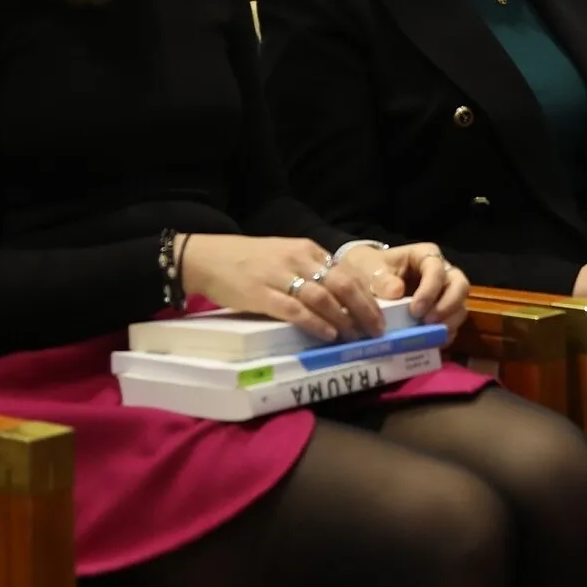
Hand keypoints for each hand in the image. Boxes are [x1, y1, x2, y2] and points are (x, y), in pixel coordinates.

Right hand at [179, 234, 386, 342]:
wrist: (206, 257)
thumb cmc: (247, 260)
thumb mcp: (284, 256)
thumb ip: (309, 271)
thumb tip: (338, 297)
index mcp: (307, 250)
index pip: (347, 272)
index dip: (367, 295)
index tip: (380, 314)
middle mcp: (298, 259)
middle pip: (342, 284)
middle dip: (364, 308)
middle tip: (376, 330)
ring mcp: (280, 276)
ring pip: (323, 298)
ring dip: (344, 319)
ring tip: (356, 336)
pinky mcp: (262, 294)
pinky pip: (296, 310)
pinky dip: (316, 323)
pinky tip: (328, 335)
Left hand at [338, 242, 471, 333]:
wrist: (365, 278)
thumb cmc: (371, 268)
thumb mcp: (370, 268)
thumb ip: (381, 279)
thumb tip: (396, 291)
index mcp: (425, 256)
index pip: (437, 268)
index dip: (430, 290)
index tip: (415, 310)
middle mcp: (442, 272)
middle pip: (460, 285)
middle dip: (448, 306)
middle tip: (428, 322)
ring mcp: (444, 293)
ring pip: (460, 306)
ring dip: (448, 322)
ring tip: (430, 335)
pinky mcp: (442, 311)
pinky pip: (452, 323)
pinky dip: (444, 334)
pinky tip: (431, 343)